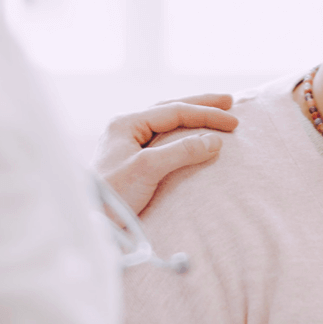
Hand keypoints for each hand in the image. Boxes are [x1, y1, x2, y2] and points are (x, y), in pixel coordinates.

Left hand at [94, 94, 238, 214]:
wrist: (90, 221)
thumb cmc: (112, 195)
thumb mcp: (148, 169)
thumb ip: (181, 151)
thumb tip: (215, 141)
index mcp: (126, 123)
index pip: (174, 111)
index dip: (206, 114)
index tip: (233, 123)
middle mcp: (126, 128)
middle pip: (170, 109)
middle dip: (200, 105)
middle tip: (229, 101)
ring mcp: (127, 144)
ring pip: (166, 123)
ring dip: (191, 118)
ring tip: (214, 114)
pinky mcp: (131, 161)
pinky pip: (162, 140)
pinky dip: (182, 135)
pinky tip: (191, 137)